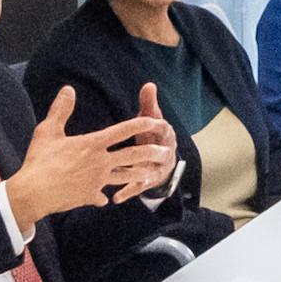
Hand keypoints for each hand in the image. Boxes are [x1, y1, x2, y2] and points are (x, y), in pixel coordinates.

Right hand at [5, 90, 180, 230]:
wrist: (34, 193)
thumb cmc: (40, 161)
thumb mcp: (48, 131)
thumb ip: (61, 110)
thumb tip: (68, 89)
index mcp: (92, 144)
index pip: (123, 130)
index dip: (141, 124)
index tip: (156, 121)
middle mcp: (100, 161)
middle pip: (133, 155)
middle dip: (152, 152)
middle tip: (166, 151)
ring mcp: (97, 180)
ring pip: (126, 176)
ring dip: (140, 174)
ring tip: (152, 173)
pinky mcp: (90, 195)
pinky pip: (102, 196)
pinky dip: (105, 196)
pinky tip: (107, 198)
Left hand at [115, 82, 178, 200]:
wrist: (163, 162)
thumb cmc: (152, 135)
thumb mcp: (150, 118)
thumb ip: (148, 103)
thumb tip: (149, 84)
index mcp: (165, 136)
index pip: (164, 129)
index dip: (158, 124)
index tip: (149, 119)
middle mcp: (164, 153)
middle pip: (161, 153)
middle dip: (152, 152)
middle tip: (141, 152)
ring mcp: (157, 170)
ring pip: (148, 173)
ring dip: (137, 175)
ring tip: (121, 178)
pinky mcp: (147, 183)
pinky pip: (137, 188)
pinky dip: (128, 192)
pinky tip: (115, 198)